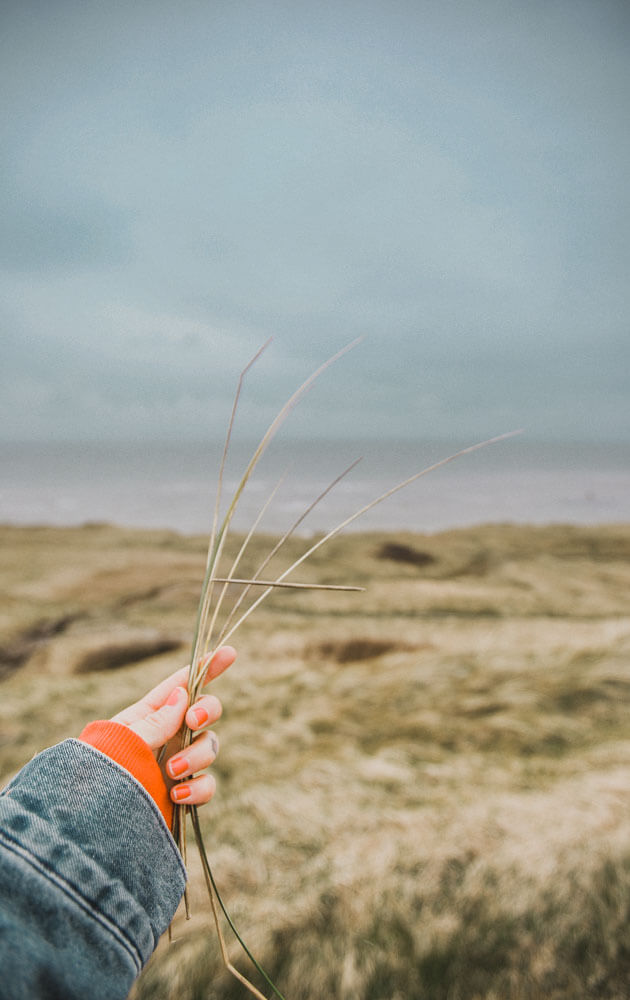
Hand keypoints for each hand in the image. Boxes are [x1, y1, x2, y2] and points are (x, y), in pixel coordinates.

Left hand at [111, 645, 235, 806]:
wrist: (91, 824)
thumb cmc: (97, 775)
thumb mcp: (122, 741)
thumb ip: (155, 721)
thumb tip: (182, 697)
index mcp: (147, 716)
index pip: (180, 686)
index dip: (206, 668)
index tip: (230, 652)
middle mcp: (166, 737)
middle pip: (205, 711)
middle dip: (208, 710)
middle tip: (193, 720)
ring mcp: (177, 765)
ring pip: (210, 746)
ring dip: (197, 755)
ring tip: (171, 770)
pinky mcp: (183, 794)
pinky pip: (207, 785)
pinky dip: (198, 789)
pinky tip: (177, 794)